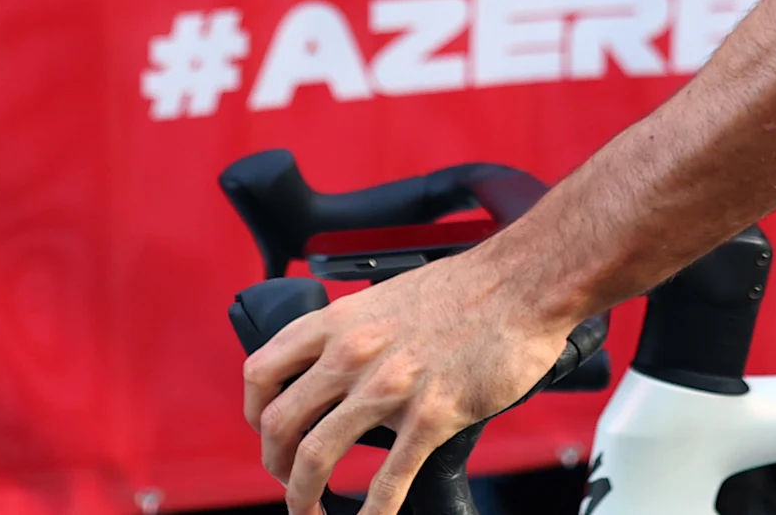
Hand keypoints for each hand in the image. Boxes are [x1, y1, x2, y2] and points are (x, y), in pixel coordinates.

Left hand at [244, 247, 575, 514]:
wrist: (522, 284)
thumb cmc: (464, 288)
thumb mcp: (385, 297)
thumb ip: (354, 332)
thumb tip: (336, 367)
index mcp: (339, 322)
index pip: (262, 370)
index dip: (254, 412)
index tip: (266, 431)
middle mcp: (353, 355)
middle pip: (280, 424)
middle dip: (275, 466)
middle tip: (288, 482)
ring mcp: (389, 388)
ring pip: (316, 456)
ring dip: (304, 497)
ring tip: (311, 513)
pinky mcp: (430, 416)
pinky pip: (388, 478)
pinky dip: (372, 512)